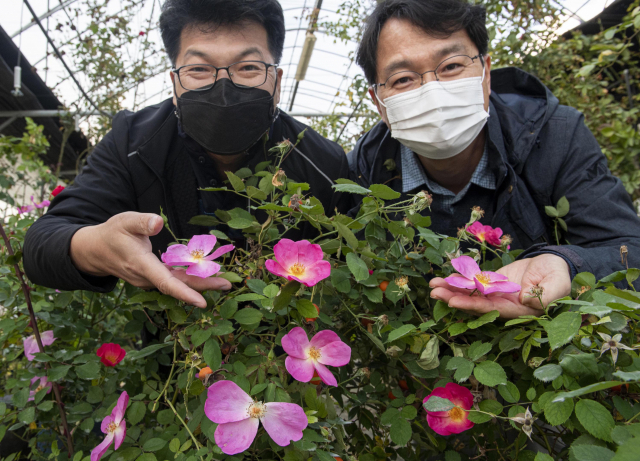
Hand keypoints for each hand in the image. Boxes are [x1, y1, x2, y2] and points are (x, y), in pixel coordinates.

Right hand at [70, 212, 230, 307]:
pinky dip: (190, 280)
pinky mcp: (152, 278)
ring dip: (200, 284)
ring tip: (224, 282)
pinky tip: (207, 276)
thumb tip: (159, 223)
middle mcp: (146, 277)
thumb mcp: (124, 221)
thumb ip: (141, 222)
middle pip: (177, 285)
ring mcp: (148, 280)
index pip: (165, 281)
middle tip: (228, 285)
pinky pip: (173, 281)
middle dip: (203, 287)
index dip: (184, 293)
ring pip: (177, 284)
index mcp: (140, 264)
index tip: (202, 301)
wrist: (96, 251)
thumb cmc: (112, 233)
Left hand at [429, 254, 571, 318]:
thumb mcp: (558, 284)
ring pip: (472, 294)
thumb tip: (526, 301)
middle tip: (434, 293)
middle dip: (455, 299)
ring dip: (452, 290)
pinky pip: (474, 283)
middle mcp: (505, 305)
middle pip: (477, 304)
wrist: (555, 262)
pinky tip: (444, 278)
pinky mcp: (493, 283)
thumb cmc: (559, 274)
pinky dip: (459, 280)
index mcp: (520, 310)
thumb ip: (545, 295)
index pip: (494, 310)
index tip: (454, 302)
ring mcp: (497, 294)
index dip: (474, 307)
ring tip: (433, 285)